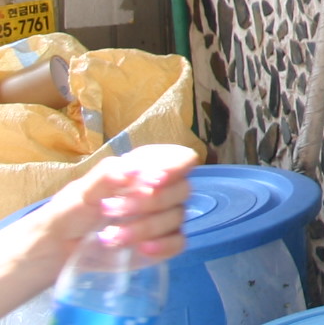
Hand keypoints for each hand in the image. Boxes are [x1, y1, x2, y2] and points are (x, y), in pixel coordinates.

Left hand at [0, 144, 196, 310]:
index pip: (181, 159)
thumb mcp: (81, 191)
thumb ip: (107, 176)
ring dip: (144, 227)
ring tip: (108, 238)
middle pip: (181, 190)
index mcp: (146, 169)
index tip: (152, 181)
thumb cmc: (70, 212)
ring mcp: (163, 219)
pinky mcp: (160, 245)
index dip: (174, 167)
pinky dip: (163, 246)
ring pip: (176, 218)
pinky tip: (141, 250)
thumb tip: (133, 169)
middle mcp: (161, 191)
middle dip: (146, 202)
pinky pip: (178, 243)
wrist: (56, 248)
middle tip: (109, 211)